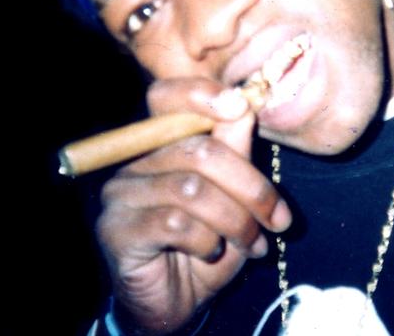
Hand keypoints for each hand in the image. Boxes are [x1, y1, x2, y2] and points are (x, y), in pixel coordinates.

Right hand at [96, 77, 291, 333]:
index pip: (165, 97)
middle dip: (251, 188)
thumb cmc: (207, 242)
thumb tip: (243, 104)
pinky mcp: (115, 229)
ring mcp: (121, 194)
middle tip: (277, 220)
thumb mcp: (232, 196)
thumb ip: (233, 149)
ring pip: (192, 190)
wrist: (176, 300)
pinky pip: (175, 224)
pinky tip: (211, 253)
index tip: (240, 104)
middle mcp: (136, 162)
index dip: (201, 94)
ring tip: (253, 243)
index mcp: (161, 145)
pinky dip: (208, 241)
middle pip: (199, 151)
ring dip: (236, 221)